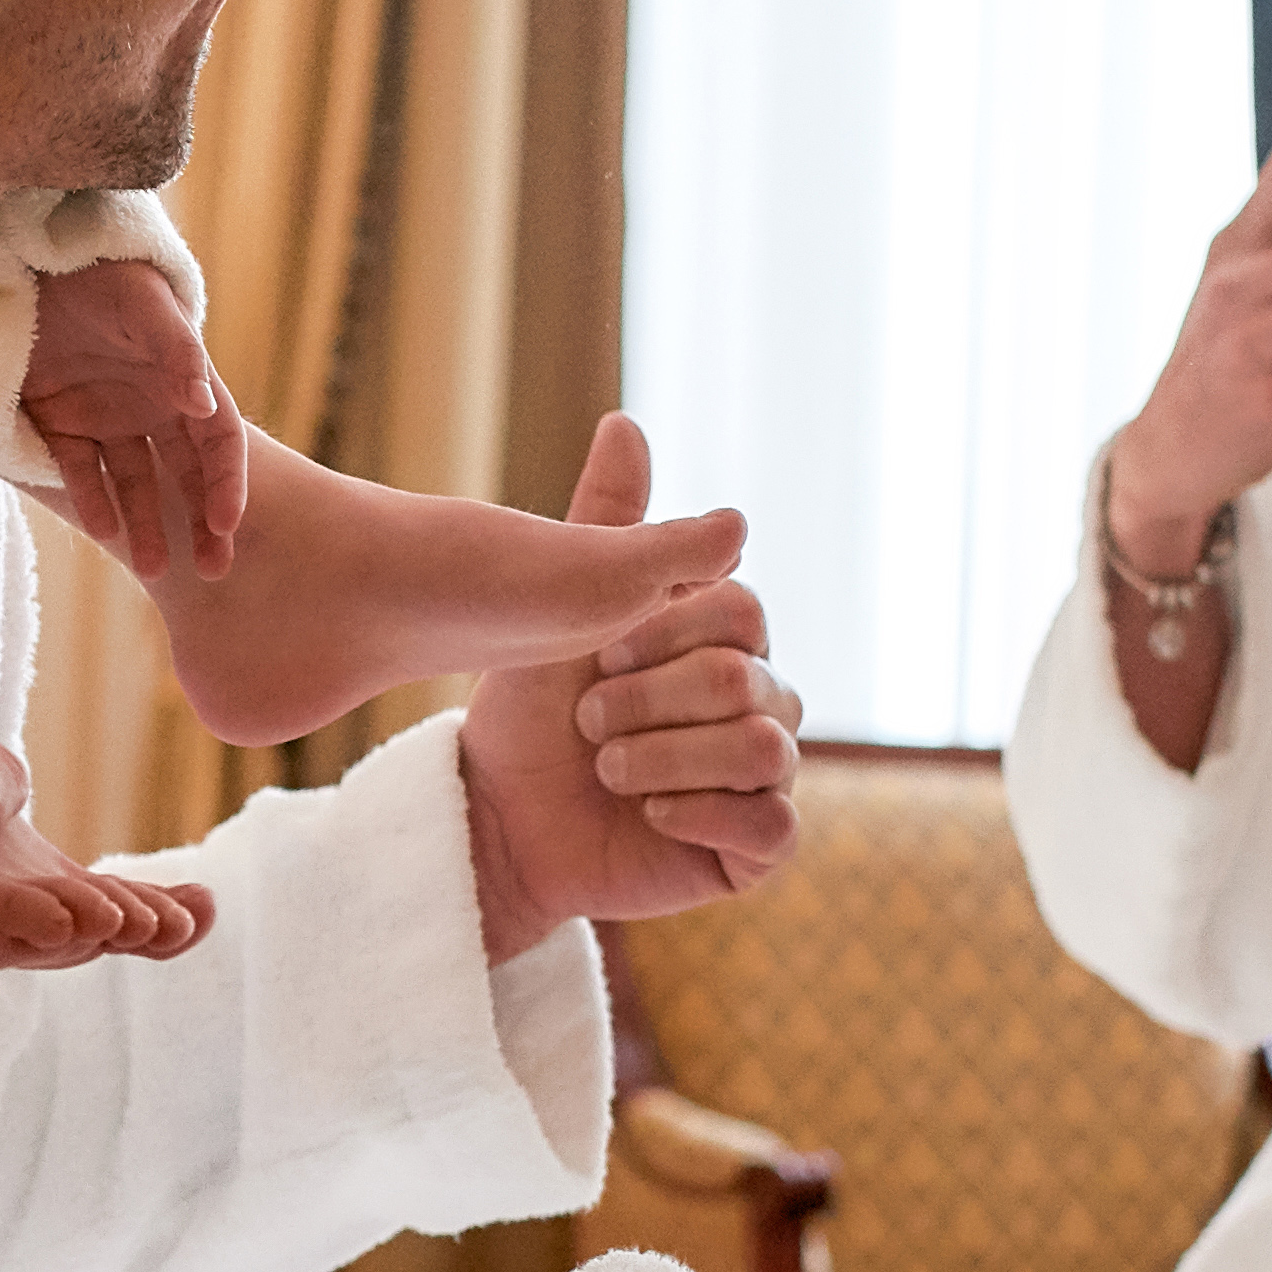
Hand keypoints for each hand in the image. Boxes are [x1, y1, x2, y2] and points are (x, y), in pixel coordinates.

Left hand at [16, 255, 252, 574]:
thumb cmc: (102, 274)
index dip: (226, 483)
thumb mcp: (145, 305)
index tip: (226, 524)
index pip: (219, 442)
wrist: (32, 260)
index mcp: (184, 380)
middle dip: (201, 525)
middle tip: (213, 571)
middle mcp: (151, 408)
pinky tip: (101, 529)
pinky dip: (89, 502)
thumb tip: (205, 405)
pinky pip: (77, 474)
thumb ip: (177, 352)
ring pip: (133, 486)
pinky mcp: (58, 426)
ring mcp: (106, 420)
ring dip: (145, 527)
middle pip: (185, 476)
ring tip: (151, 569)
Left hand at [459, 414, 800, 957]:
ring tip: (606, 769)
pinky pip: (773, 826)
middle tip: (588, 722)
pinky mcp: (753, 849)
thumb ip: (608, 523)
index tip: (595, 653)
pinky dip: (698, 812)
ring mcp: (765, 777)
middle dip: (646, 702)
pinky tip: (645, 813)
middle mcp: (760, 703)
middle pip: (748, 680)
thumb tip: (624, 422)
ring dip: (664, 757)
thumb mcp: (563, 609)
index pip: (741, 611)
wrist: (498, 818)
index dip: (663, 632)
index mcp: (725, 643)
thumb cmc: (531, 716)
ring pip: (764, 748)